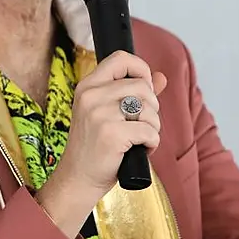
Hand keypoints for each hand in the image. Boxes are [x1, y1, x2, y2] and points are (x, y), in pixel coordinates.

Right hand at [55, 50, 166, 196]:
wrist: (77, 179)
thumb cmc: (95, 148)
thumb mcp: (108, 114)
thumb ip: (134, 94)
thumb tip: (161, 78)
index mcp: (88, 86)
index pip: (120, 58)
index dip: (140, 69)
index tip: (145, 87)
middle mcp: (91, 96)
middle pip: (142, 86)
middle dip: (152, 107)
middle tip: (142, 124)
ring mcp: (100, 114)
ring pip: (148, 108)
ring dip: (153, 127)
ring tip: (139, 139)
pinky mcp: (111, 134)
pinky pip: (149, 131)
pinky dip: (152, 143)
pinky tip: (140, 150)